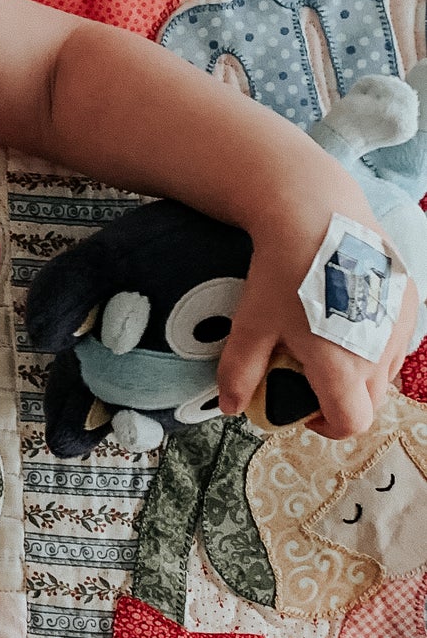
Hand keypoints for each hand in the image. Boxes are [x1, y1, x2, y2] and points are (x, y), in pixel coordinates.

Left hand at [217, 223, 419, 440]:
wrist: (317, 212)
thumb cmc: (283, 271)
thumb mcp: (251, 325)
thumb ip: (239, 372)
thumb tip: (229, 406)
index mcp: (343, 368)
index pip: (351, 423)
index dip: (325, 425)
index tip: (304, 409)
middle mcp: (381, 352)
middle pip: (371, 402)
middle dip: (341, 401)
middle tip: (310, 380)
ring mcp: (400, 325)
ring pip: (387, 372)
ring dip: (361, 373)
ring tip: (328, 347)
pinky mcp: (410, 299)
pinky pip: (397, 340)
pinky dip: (376, 344)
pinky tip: (347, 319)